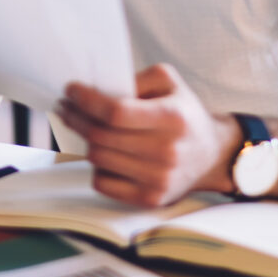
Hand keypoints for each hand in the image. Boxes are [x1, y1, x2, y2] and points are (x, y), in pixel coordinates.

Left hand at [54, 65, 239, 206]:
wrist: (212, 155)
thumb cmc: (183, 114)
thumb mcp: (168, 82)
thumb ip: (136, 78)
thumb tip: (99, 89)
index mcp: (172, 118)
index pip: (115, 112)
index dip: (85, 101)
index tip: (70, 90)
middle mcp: (167, 151)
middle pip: (100, 136)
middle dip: (74, 118)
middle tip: (65, 107)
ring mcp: (159, 179)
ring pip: (97, 159)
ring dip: (83, 140)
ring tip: (82, 126)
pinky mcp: (151, 198)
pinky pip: (102, 183)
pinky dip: (96, 167)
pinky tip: (102, 152)